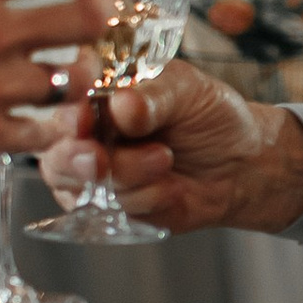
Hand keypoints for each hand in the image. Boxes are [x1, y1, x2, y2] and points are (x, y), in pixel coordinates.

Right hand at [31, 60, 302, 236]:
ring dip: (130, 176)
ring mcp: (96, 177)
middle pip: (57, 155)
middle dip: (81, 159)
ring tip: (165, 159)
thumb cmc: (210, 116)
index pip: (63, 106)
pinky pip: (113, 213)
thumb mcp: (188, 90)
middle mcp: (87, 137)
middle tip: (103, 158)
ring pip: (84, 187)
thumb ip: (153, 97)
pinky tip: (169, 186)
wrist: (244, 163)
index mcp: (97, 97)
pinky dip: (146, 199)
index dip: (67, 118)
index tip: (81, 122)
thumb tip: (121, 106)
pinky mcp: (113, 210)